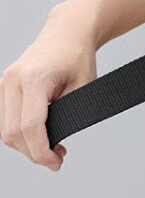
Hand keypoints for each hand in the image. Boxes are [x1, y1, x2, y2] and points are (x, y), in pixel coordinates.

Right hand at [0, 6, 97, 170]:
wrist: (67, 34)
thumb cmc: (78, 58)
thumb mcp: (84, 87)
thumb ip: (68, 113)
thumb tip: (55, 141)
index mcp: (33, 79)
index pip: (29, 126)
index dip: (41, 151)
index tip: (56, 163)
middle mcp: (12, 80)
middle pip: (12, 133)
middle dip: (34, 153)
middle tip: (57, 161)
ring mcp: (4, 83)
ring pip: (4, 130)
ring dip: (26, 146)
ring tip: (53, 149)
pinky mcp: (4, 87)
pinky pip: (4, 120)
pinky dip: (20, 134)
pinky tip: (40, 137)